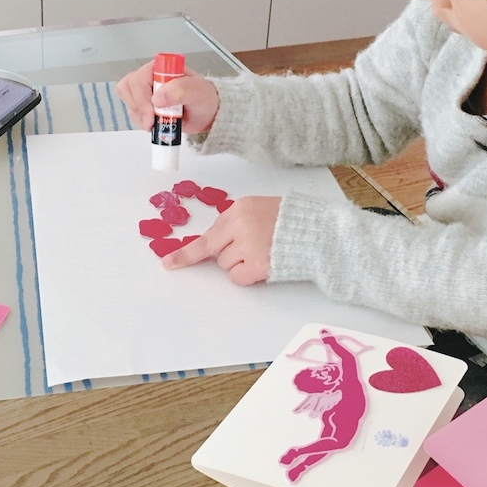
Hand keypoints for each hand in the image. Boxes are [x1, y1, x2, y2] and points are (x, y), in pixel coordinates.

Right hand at [116, 61, 219, 133]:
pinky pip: (133, 114)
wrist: (207, 114)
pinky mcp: (144, 106)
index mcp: (160, 68)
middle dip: (139, 109)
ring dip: (141, 117)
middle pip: (127, 90)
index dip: (141, 97)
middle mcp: (149, 77)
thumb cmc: (204, 98)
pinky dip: (142, 123)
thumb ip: (179, 90)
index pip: (138, 79)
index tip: (152, 112)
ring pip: (128, 103)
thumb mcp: (197, 91)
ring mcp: (145, 92)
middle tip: (153, 121)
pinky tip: (157, 124)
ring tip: (158, 122)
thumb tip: (157, 98)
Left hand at [162, 196, 280, 284]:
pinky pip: (237, 277)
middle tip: (249, 249)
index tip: (168, 264)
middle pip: (214, 250)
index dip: (187, 251)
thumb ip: (236, 222)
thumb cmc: (291, 221)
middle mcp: (239, 225)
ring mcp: (247, 246)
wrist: (318, 232)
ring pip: (225, 264)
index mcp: (239, 208)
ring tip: (264, 251)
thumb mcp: (259, 210)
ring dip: (240, 263)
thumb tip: (214, 243)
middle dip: (227, 253)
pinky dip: (247, 275)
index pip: (208, 232)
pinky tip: (265, 263)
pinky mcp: (257, 265)